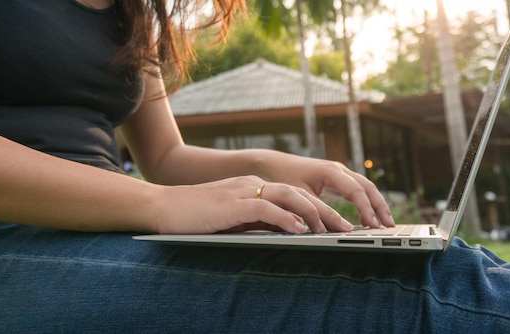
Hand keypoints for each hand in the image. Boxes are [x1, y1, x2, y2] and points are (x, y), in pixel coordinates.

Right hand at [150, 175, 355, 233]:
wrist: (163, 207)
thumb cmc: (196, 216)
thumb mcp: (232, 218)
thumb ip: (256, 221)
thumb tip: (285, 232)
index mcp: (253, 187)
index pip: (293, 195)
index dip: (318, 208)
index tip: (337, 224)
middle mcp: (252, 185)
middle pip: (298, 193)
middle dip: (325, 211)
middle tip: (345, 227)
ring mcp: (242, 192)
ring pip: (287, 196)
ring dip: (312, 213)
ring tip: (330, 229)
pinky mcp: (232, 204)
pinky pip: (265, 208)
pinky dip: (284, 218)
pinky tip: (298, 228)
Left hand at [259, 154, 394, 228]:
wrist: (271, 163)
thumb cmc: (282, 177)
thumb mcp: (298, 196)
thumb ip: (315, 212)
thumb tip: (332, 231)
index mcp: (330, 171)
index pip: (356, 190)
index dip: (366, 208)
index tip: (373, 225)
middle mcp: (338, 170)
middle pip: (367, 187)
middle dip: (380, 206)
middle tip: (390, 226)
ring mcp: (339, 173)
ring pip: (365, 187)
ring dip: (376, 204)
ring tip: (386, 223)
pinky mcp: (336, 179)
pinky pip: (357, 190)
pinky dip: (366, 202)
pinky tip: (371, 217)